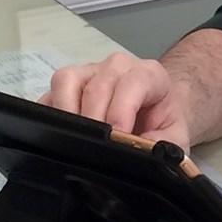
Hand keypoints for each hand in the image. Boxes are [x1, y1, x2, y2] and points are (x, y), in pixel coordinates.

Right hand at [42, 52, 191, 151]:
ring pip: (67, 81)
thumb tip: (143, 154)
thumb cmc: (161, 125)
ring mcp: (88, 72)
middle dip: (94, 122)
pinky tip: (57, 137)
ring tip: (73, 143)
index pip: (133, 82)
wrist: (153, 115)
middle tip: (93, 151)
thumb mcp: (173, 138)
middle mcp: (117, 67)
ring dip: (67, 114)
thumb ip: (165, 145)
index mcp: (148, 74)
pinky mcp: (64, 86)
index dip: (122, 109)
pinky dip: (48, 116)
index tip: (118, 136)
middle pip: (98, 86)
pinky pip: (48, 93)